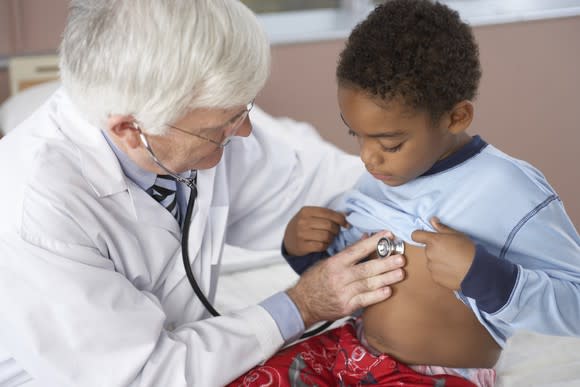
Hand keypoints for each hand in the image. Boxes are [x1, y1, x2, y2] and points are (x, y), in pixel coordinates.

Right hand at [283, 206, 347, 255]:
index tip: (346, 224)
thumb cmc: (303, 226)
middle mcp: (302, 221)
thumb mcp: (311, 216)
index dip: (340, 218)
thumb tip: (346, 215)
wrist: (288, 240)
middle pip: (329, 225)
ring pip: (326, 236)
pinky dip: (326, 246)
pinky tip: (324, 244)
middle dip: (336, 230)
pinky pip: (321, 246)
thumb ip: (326, 214)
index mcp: (306, 211)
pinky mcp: (302, 246)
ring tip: (329, 238)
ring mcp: (301, 234)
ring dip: (331, 239)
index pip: (328, 213)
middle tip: (336, 232)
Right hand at [287, 231, 405, 327]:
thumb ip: (348, 253)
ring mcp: (343, 293)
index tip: (388, 236)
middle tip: (400, 258)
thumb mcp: (327, 262)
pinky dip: (377, 295)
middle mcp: (339, 277)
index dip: (373, 242)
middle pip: (366, 269)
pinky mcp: (346, 307)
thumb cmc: (315, 280)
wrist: (302, 303)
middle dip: (385, 263)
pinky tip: (388, 290)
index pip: (357, 250)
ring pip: (368, 284)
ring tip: (400, 273)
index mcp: (334, 263)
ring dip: (386, 278)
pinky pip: (365, 300)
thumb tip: (367, 239)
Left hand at [411, 217, 475, 289]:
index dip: (420, 235)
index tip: (424, 237)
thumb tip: (432, 220)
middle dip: (435, 249)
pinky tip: (452, 271)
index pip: (416, 235)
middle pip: (427, 249)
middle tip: (449, 252)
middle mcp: (429, 253)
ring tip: (453, 263)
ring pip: (431, 261)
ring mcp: (431, 266)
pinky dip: (441, 271)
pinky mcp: (434, 277)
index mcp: (434, 241)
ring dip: (438, 261)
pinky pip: (435, 272)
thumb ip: (442, 227)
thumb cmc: (468, 250)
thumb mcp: (458, 235)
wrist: (476, 271)